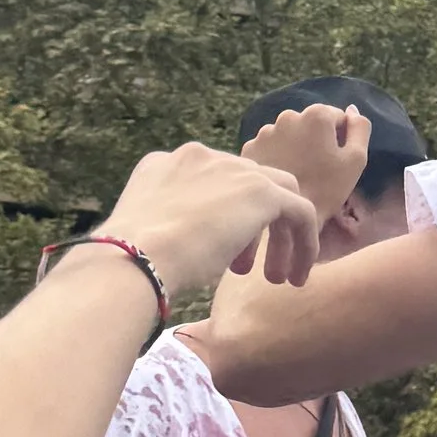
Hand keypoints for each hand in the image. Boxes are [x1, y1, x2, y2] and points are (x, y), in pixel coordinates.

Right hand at [100, 146, 318, 304]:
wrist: (135, 258)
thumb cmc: (132, 260)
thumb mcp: (149, 232)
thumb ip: (173, 224)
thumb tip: (192, 243)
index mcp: (168, 164)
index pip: (212, 185)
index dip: (221, 222)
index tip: (221, 260)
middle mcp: (202, 157)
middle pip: (245, 186)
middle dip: (250, 229)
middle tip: (245, 270)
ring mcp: (233, 169)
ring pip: (276, 196)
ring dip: (279, 238)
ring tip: (275, 279)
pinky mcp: (261, 190)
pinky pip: (299, 211)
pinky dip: (304, 242)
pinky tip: (299, 275)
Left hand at [242, 103, 374, 229]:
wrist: (286, 216)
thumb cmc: (326, 189)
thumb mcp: (356, 160)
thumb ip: (360, 128)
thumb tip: (352, 109)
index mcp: (316, 115)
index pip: (336, 118)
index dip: (340, 139)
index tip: (335, 160)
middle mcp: (288, 116)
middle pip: (310, 123)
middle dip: (315, 139)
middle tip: (317, 168)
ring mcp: (266, 132)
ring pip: (289, 133)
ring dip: (295, 146)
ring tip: (297, 172)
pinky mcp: (250, 147)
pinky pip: (270, 145)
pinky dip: (276, 154)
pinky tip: (281, 173)